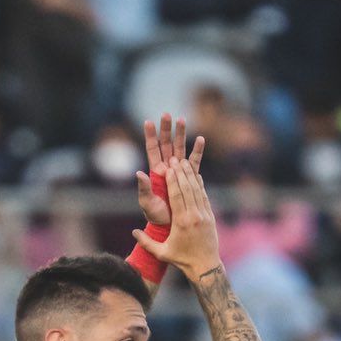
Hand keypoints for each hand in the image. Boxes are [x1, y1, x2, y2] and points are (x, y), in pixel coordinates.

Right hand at [132, 156, 218, 279]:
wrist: (205, 266)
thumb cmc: (181, 260)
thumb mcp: (162, 253)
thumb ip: (146, 242)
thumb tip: (133, 232)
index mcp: (181, 222)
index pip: (177, 196)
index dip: (173, 180)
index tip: (169, 168)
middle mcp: (194, 216)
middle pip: (187, 188)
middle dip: (181, 172)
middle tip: (175, 159)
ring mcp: (204, 215)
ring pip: (197, 190)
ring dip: (191, 175)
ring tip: (184, 162)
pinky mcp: (210, 216)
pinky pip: (204, 196)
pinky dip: (200, 184)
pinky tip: (196, 175)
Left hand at [135, 113, 204, 228]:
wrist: (171, 226)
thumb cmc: (156, 217)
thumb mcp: (147, 204)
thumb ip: (143, 189)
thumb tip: (138, 173)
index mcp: (155, 172)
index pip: (152, 149)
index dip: (150, 135)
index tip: (149, 121)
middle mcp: (167, 169)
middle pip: (166, 144)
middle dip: (167, 129)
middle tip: (167, 114)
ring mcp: (178, 172)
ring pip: (180, 148)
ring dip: (181, 134)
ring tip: (183, 119)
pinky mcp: (189, 177)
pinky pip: (194, 161)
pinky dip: (197, 150)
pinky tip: (201, 139)